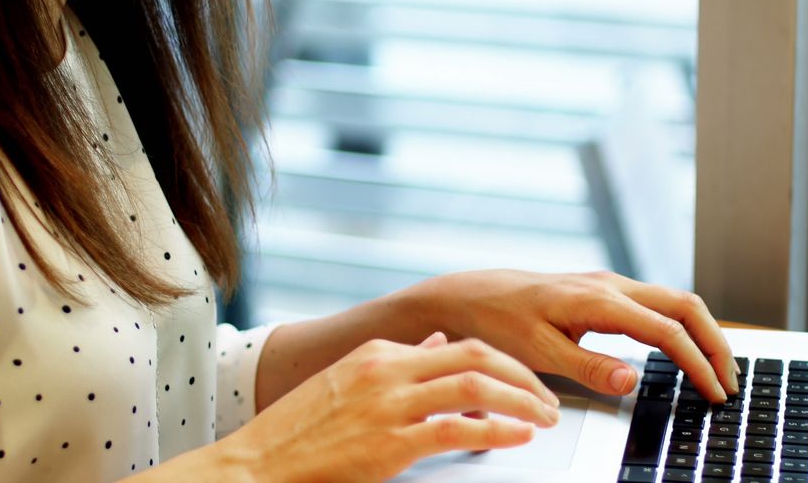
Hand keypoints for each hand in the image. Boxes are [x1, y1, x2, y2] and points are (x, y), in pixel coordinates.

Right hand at [221, 333, 560, 481]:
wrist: (258, 463)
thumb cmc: (300, 430)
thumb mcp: (349, 380)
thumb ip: (398, 361)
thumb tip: (437, 344)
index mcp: (380, 353)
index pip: (457, 345)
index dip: (501, 362)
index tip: (525, 380)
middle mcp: (388, 369)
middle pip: (476, 355)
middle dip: (522, 373)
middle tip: (549, 396)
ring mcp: (388, 405)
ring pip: (474, 385)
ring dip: (521, 399)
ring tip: (545, 416)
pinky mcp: (389, 443)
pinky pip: (456, 429)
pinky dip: (497, 430)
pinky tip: (518, 435)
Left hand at [409, 270, 738, 402]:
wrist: (474, 294)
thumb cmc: (499, 320)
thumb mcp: (537, 350)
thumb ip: (586, 366)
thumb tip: (632, 379)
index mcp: (598, 299)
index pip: (666, 330)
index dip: (697, 363)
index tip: (714, 393)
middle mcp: (610, 285)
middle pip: (684, 306)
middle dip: (716, 343)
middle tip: (730, 383)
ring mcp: (609, 285)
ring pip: (674, 302)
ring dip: (702, 333)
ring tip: (717, 371)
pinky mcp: (604, 292)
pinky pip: (656, 304)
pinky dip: (681, 327)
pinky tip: (685, 350)